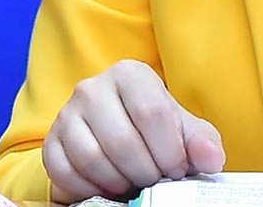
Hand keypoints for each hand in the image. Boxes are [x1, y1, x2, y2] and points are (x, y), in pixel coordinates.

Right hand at [43, 59, 225, 202]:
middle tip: (156, 180)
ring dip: (119, 181)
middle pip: (122, 140)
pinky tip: (108, 186)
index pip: (152, 113)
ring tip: (134, 182)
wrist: (116, 129)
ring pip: (93, 159)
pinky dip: (90, 189)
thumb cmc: (154, 127)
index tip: (178, 169)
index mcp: (130, 74)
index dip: (169, 150)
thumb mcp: (183, 128)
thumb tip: (212, 159)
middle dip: (146, 171)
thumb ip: (201, 141)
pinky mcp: (50, 142)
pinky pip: (65, 173)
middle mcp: (93, 88)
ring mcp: (67, 114)